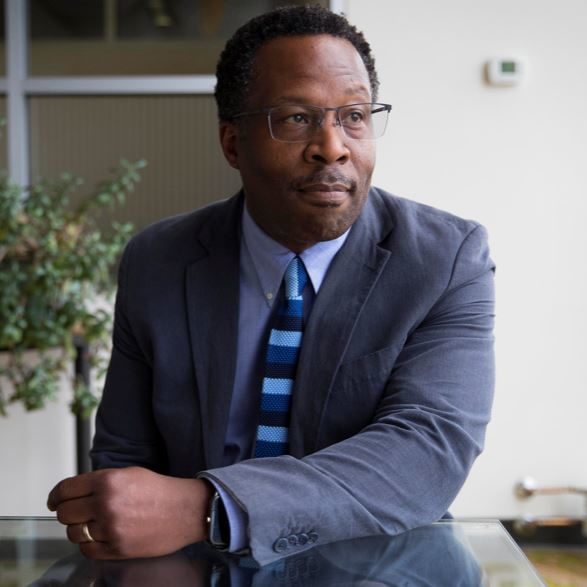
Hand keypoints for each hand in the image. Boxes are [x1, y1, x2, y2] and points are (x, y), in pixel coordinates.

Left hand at [47, 467, 213, 559]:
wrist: (186, 510)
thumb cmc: (160, 490)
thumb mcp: (129, 473)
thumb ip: (100, 481)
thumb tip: (74, 492)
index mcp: (108, 481)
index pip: (65, 490)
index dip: (56, 495)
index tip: (55, 500)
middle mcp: (106, 504)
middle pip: (65, 513)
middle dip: (67, 511)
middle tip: (76, 511)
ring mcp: (111, 528)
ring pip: (73, 533)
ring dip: (79, 528)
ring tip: (92, 523)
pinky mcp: (117, 548)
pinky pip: (87, 550)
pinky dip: (89, 544)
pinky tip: (100, 535)